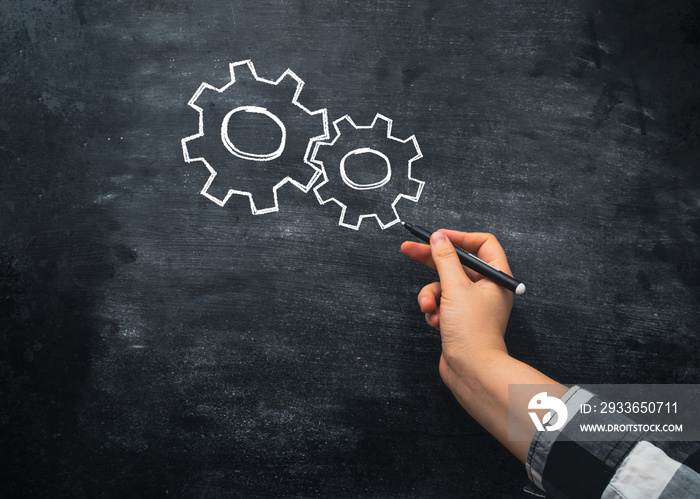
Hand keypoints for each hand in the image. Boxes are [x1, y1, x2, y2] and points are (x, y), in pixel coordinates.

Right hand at [401, 230, 513, 381]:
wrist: (471, 370)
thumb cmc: (473, 332)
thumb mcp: (456, 288)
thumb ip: (445, 259)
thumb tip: (438, 238)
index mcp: (496, 278)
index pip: (482, 244)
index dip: (459, 238)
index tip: (437, 237)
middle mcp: (486, 290)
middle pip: (457, 263)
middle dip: (432, 261)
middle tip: (409, 249)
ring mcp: (471, 305)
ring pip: (443, 286)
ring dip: (431, 295)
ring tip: (429, 307)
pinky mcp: (458, 320)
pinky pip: (439, 304)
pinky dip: (434, 311)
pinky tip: (436, 322)